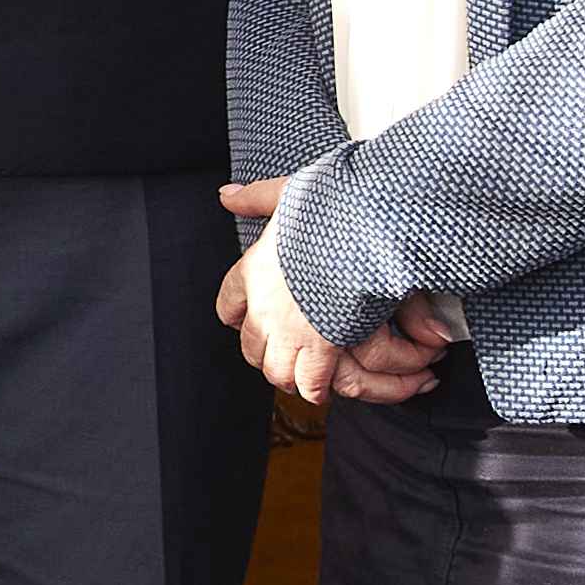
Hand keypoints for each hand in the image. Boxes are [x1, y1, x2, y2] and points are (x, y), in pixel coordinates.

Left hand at [210, 176, 449, 406]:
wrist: (359, 232)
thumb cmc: (327, 210)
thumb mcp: (286, 194)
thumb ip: (256, 198)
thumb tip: (226, 195)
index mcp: (253, 271)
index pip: (228, 304)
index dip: (236, 316)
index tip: (242, 320)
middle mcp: (264, 308)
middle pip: (251, 347)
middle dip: (264, 355)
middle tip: (281, 354)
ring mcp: (290, 332)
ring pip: (277, 371)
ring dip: (288, 376)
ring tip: (301, 378)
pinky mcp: (323, 349)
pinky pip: (312, 384)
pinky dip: (317, 389)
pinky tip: (324, 389)